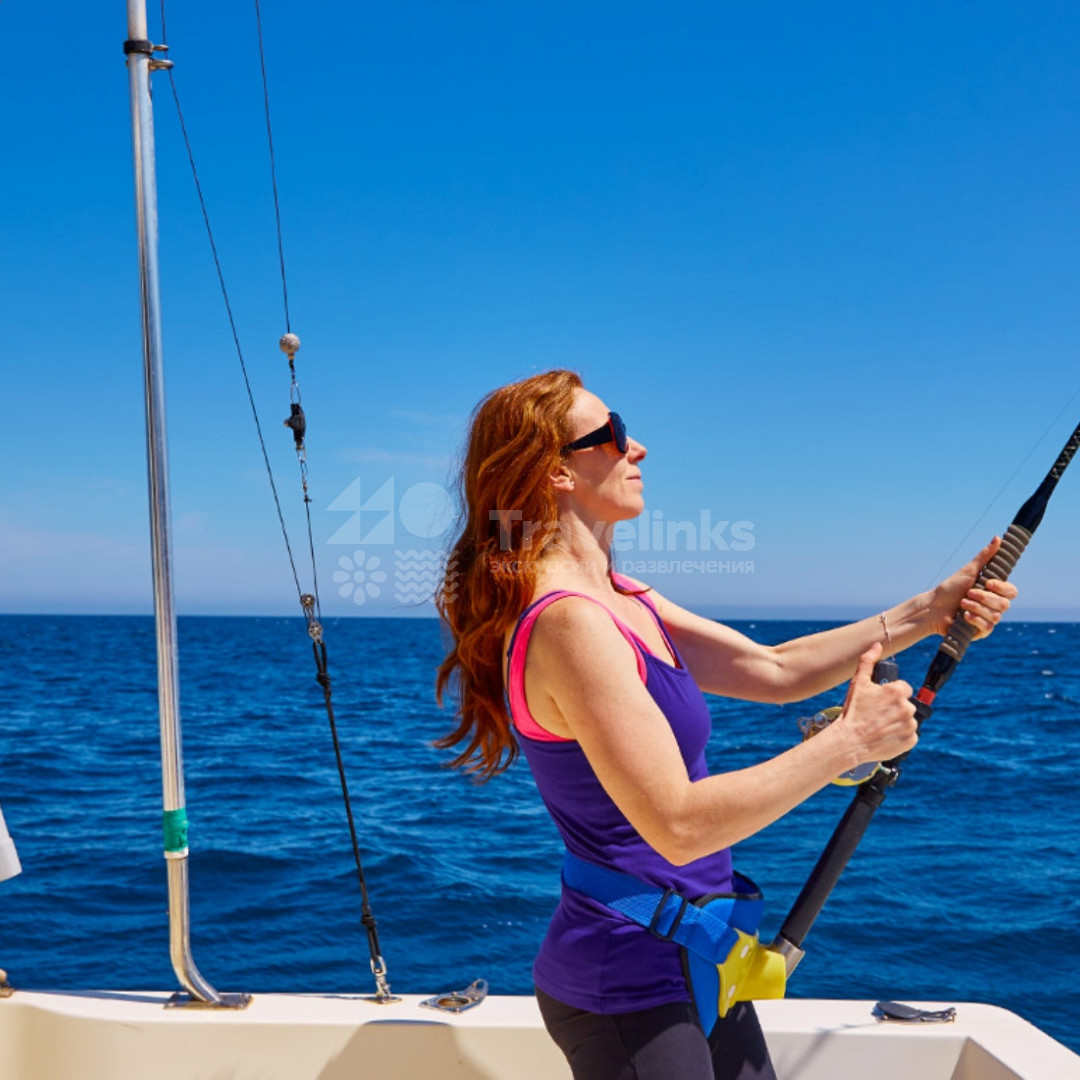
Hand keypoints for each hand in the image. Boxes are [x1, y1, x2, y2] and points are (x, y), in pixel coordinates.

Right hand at [836, 643, 917, 765]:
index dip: (890, 694)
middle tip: (877, 714)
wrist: (850, 741)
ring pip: (908, 719)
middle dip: (894, 708)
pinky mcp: (911, 740)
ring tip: (880, 726)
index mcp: (897, 691)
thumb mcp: (858, 683)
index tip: (880, 701)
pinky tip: (886, 735)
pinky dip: (901, 735)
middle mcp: (907, 707)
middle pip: (905, 704)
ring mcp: (910, 725)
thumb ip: (868, 661)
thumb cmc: (853, 711)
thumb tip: (877, 645)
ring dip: (898, 721)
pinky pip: (910, 734)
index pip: (903, 688)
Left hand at [931, 537, 1017, 638]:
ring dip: (977, 608)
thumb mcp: (968, 571)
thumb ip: (985, 556)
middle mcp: (993, 606)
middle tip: (969, 593)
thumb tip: (998, 538)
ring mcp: (988, 619)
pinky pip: (987, 628)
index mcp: (993, 592)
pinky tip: (964, 616)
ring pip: (996, 616)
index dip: (1002, 588)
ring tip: (962, 604)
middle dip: (985, 598)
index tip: (988, 582)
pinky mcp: (980, 631)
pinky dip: (975, 620)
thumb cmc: (950, 589)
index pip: (1011, 591)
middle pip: (1005, 604)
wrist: (933, 608)